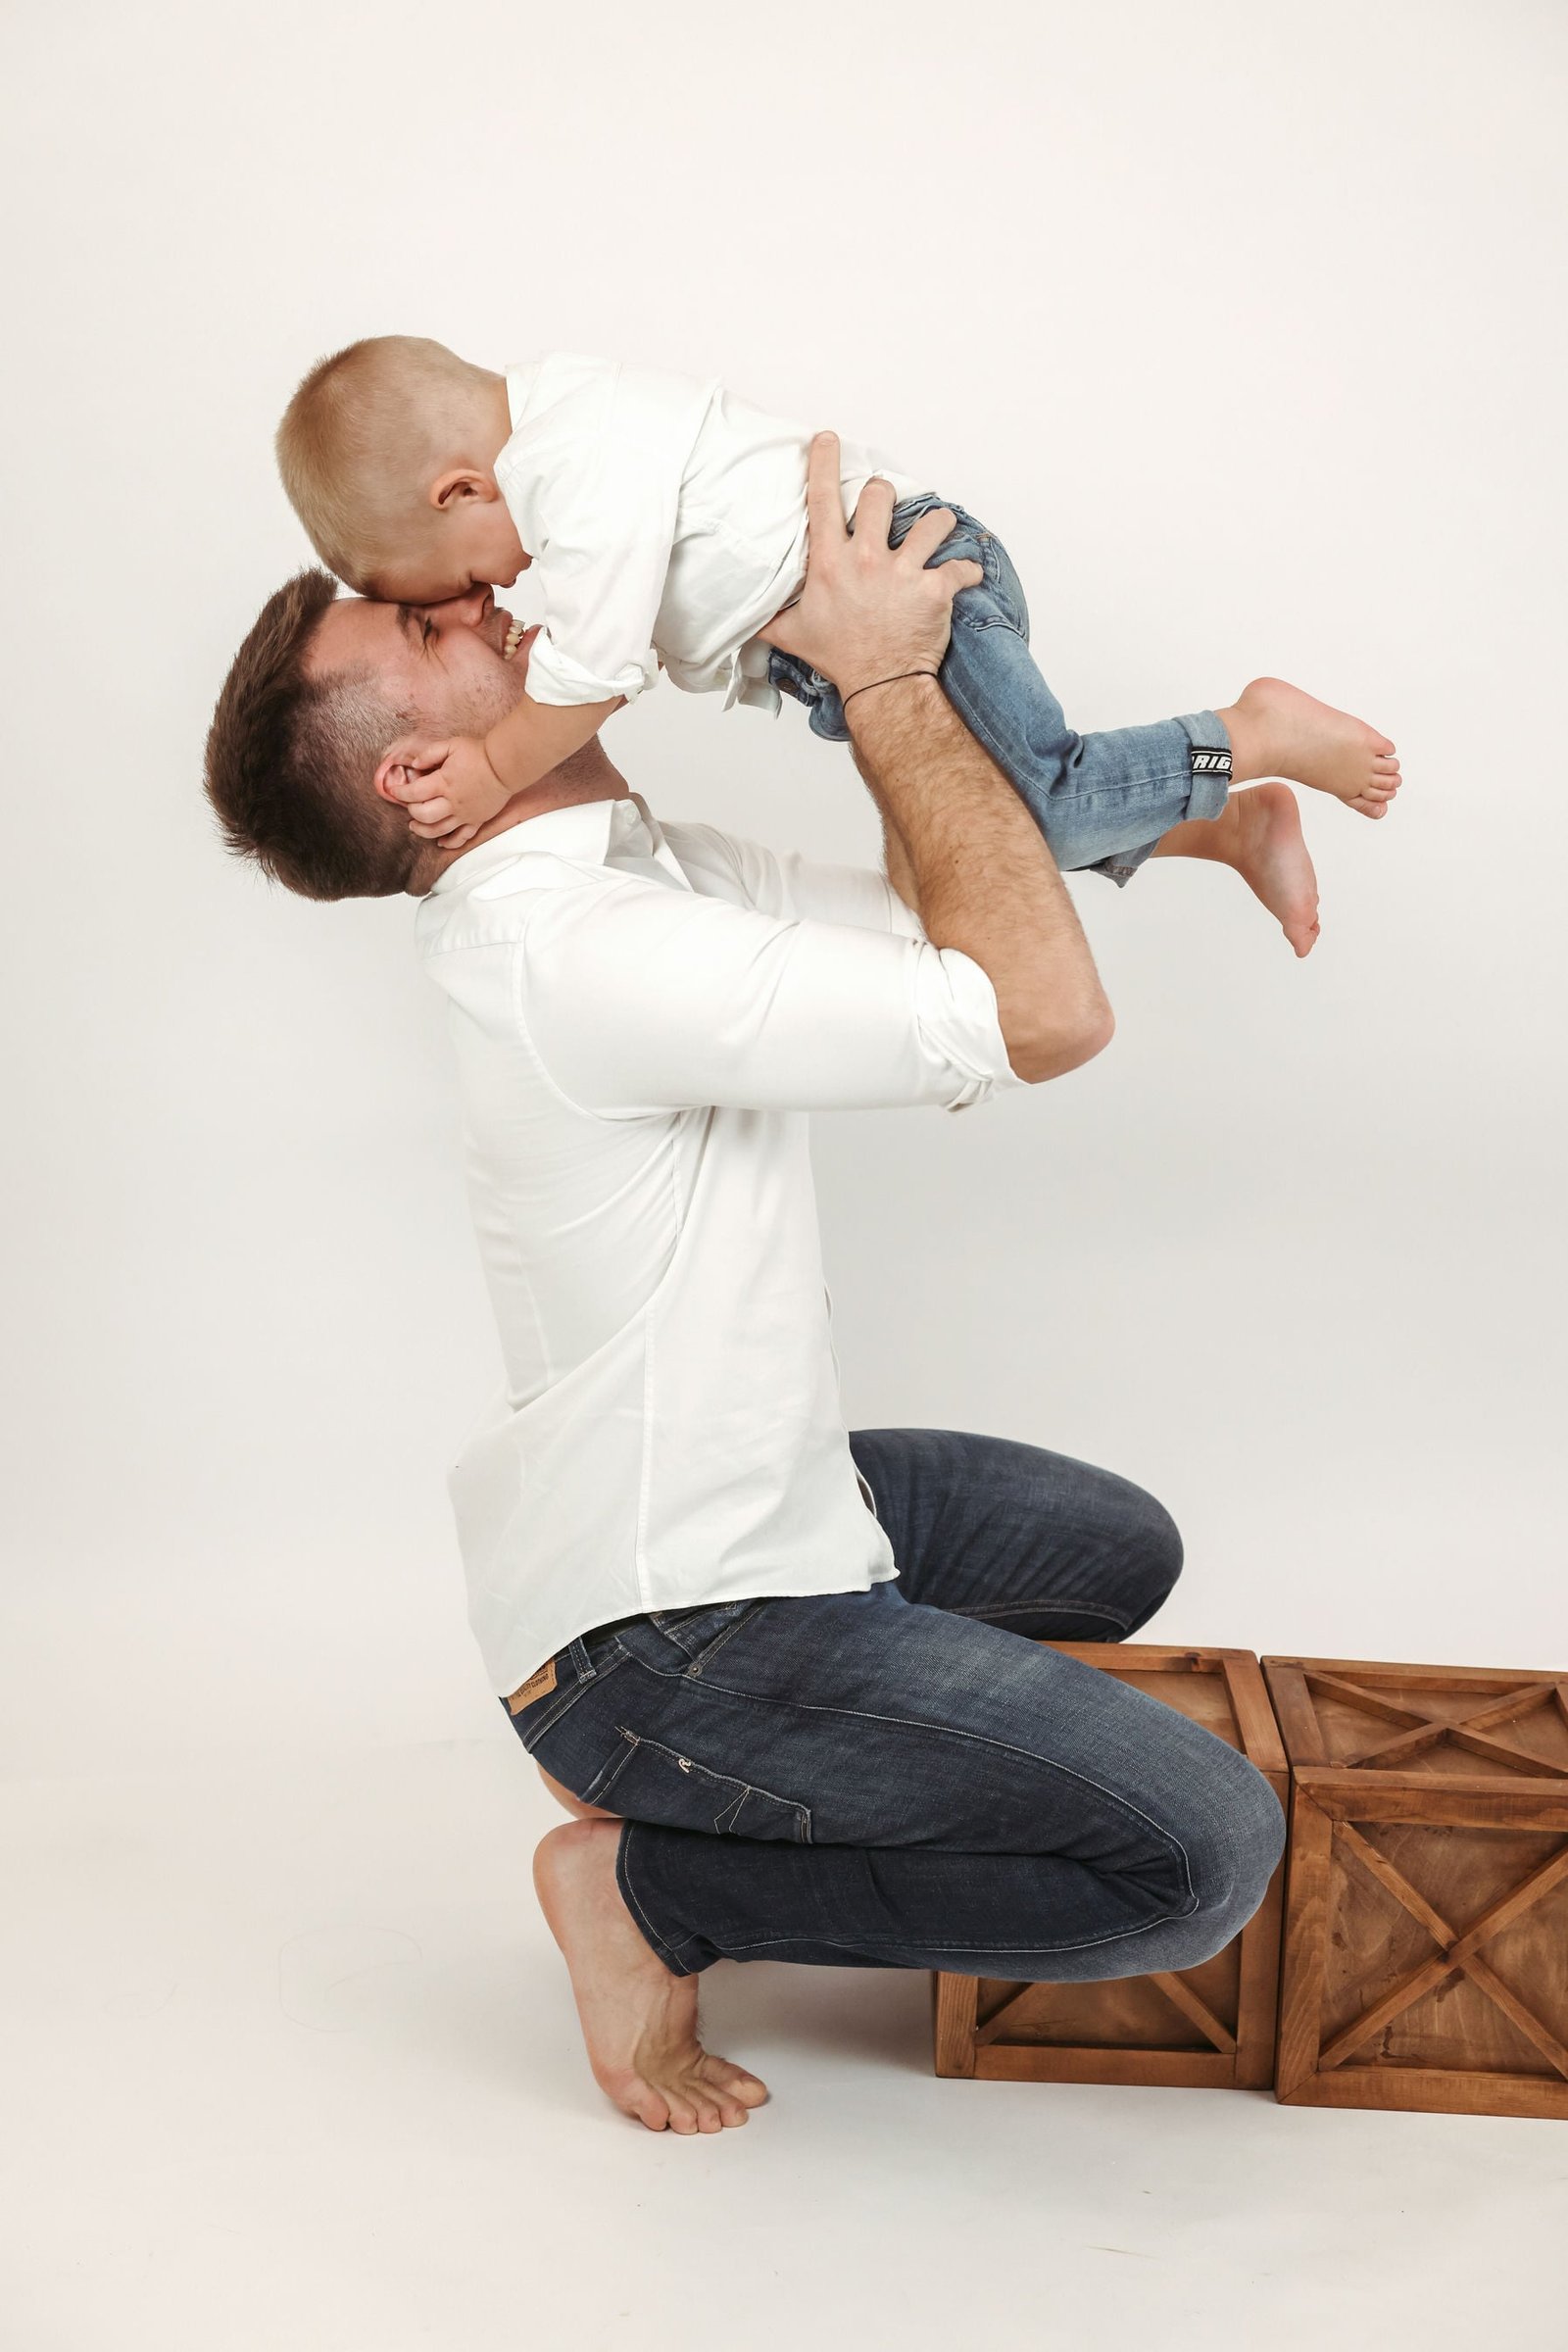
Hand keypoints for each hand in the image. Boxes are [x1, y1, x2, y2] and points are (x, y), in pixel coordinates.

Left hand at [378, 732, 510, 846]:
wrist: (504, 766)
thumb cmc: (478, 753)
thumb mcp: (451, 745)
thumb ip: (429, 754)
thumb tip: (413, 765)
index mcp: (443, 783)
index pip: (414, 793)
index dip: (400, 793)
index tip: (394, 791)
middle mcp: (452, 802)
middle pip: (423, 815)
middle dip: (411, 812)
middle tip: (408, 806)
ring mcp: (464, 814)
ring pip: (438, 830)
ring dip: (423, 831)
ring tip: (415, 826)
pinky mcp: (476, 820)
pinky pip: (461, 837)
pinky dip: (450, 842)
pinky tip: (441, 842)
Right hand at [759, 432, 981, 698]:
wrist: (880, 687)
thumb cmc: (839, 658)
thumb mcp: (791, 634)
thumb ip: (767, 616)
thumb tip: (740, 615)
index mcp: (829, 562)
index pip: (821, 498)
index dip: (824, 462)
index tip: (829, 439)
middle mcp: (866, 559)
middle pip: (879, 495)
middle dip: (883, 495)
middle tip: (884, 507)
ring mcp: (903, 573)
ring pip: (931, 521)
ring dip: (936, 522)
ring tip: (936, 529)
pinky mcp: (935, 590)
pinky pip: (961, 566)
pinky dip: (966, 570)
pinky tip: (964, 574)